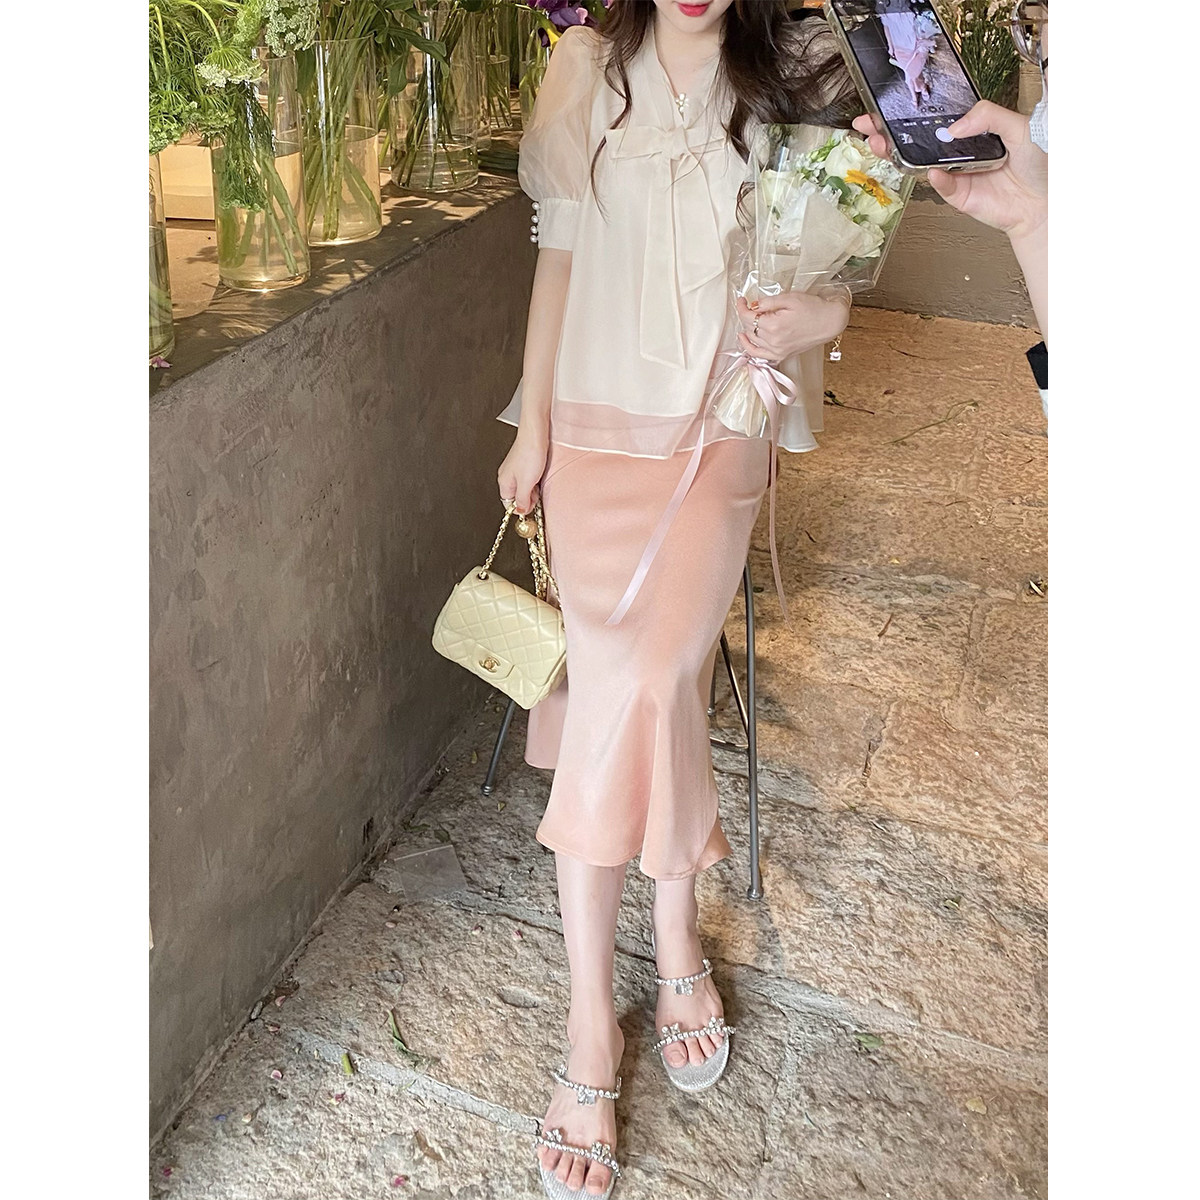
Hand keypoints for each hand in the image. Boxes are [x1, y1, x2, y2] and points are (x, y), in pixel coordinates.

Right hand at [497, 424, 548, 514]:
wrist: (536, 433)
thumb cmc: (530, 453)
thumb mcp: (526, 483)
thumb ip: (522, 499)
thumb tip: (520, 511)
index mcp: (504, 482)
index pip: (509, 504)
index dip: (522, 507)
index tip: (532, 505)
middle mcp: (507, 475)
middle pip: (518, 496)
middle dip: (529, 497)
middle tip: (536, 489)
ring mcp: (515, 469)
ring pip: (525, 487)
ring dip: (534, 487)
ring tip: (539, 478)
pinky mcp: (524, 463)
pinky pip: (529, 477)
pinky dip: (536, 478)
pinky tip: (540, 472)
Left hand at [736, 290, 849, 361]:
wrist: (829, 322)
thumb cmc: (813, 308)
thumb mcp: (789, 298)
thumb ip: (768, 302)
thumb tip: (753, 305)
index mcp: (774, 325)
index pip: (748, 317)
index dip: (742, 307)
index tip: (742, 300)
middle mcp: (773, 341)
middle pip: (749, 327)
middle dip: (746, 315)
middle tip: (749, 305)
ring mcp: (777, 350)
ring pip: (752, 340)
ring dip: (748, 328)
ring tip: (750, 318)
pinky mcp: (781, 355)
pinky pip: (758, 355)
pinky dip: (749, 347)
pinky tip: (745, 339)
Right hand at [852, 105, 1046, 239]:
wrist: (1043, 201)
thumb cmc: (1037, 163)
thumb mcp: (1018, 125)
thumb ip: (988, 116)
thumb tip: (956, 125)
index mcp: (970, 129)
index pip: (934, 117)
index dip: (910, 112)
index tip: (887, 107)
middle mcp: (958, 150)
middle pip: (917, 139)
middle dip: (889, 133)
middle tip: (868, 126)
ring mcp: (955, 172)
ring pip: (920, 162)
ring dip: (899, 154)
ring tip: (883, 145)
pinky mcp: (957, 194)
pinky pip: (941, 185)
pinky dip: (936, 179)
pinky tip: (931, 170)